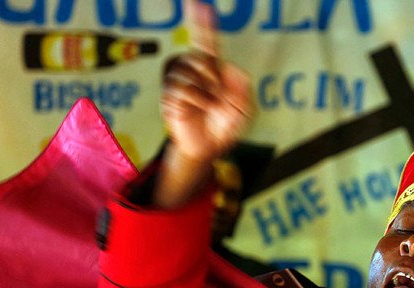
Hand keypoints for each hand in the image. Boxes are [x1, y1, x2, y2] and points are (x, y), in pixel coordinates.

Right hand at [154, 0, 253, 208]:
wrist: (210, 148)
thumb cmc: (227, 125)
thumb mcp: (244, 109)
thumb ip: (242, 88)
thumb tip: (228, 69)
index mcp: (213, 68)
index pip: (207, 41)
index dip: (202, 22)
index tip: (199, 3)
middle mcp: (193, 70)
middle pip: (198, 56)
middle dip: (212, 76)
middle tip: (218, 95)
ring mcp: (178, 82)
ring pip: (186, 72)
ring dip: (203, 92)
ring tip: (209, 105)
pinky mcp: (168, 96)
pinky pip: (179, 90)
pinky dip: (194, 101)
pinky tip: (197, 110)